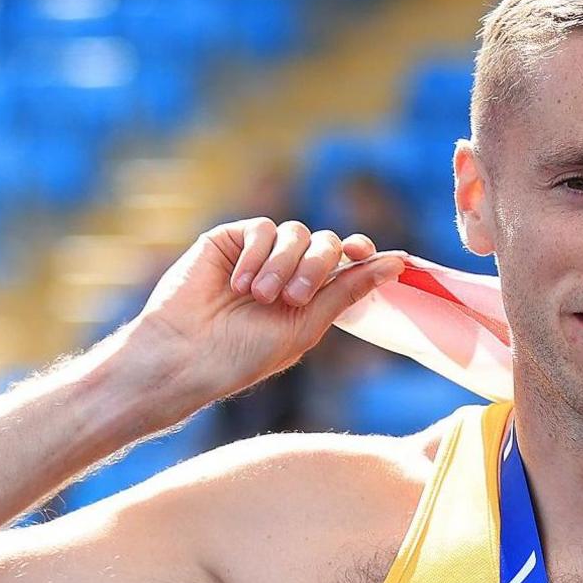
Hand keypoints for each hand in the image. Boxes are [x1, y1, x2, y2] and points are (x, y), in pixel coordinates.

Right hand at [106, 218, 405, 424]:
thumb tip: (396, 263)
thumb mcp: (306, 326)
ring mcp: (259, 254)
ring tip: (260, 297)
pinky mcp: (229, 240)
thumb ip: (348, 291)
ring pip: (296, 233)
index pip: (348, 260)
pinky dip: (256, 255)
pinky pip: (262, 228)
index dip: (361, 253)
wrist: (187, 353)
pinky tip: (239, 284)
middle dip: (316, 267)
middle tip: (293, 298)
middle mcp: (289, 271)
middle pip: (326, 243)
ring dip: (284, 265)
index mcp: (313, 295)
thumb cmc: (245, 352)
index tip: (364, 253)